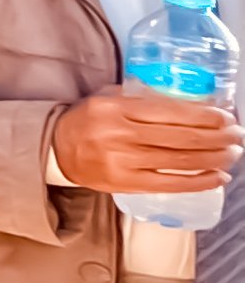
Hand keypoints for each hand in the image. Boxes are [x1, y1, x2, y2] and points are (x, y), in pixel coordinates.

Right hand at [55, 85, 244, 195]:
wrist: (55, 150)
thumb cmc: (87, 121)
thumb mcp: (108, 98)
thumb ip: (143, 98)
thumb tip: (190, 103)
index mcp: (115, 108)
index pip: (171, 112)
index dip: (205, 116)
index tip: (226, 117)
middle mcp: (119, 134)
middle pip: (182, 138)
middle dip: (218, 137)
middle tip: (237, 135)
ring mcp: (122, 162)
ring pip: (181, 161)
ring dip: (215, 158)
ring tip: (232, 154)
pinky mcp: (125, 184)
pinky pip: (170, 184)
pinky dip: (199, 182)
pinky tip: (217, 177)